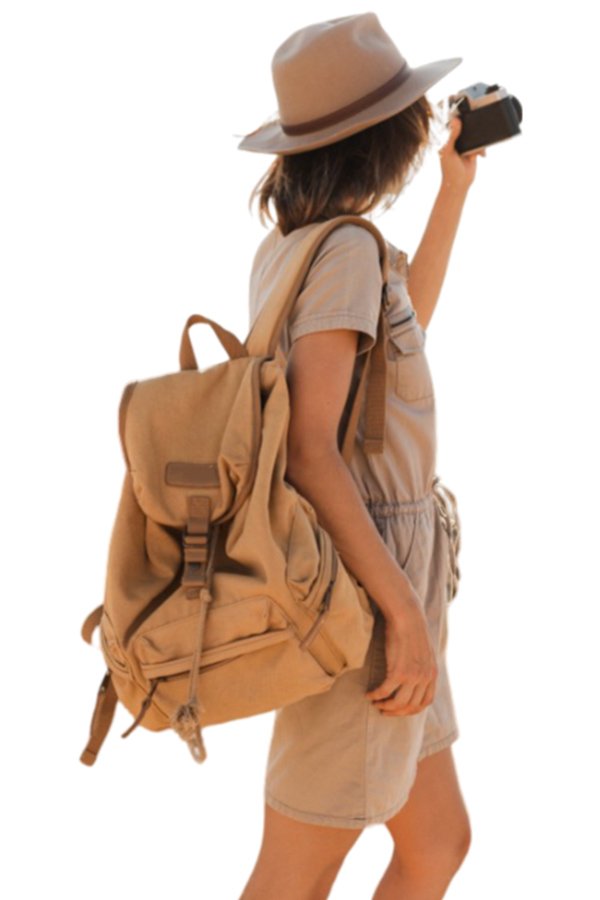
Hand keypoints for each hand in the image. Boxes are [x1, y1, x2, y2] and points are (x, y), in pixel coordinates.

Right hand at [365, 594, 437, 715]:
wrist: (407, 616)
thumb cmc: (412, 629)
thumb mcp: (424, 651)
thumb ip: (422, 666)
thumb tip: (415, 674)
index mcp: (432, 674)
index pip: (425, 702)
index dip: (411, 710)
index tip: (399, 709)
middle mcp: (425, 678)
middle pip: (411, 706)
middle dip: (396, 712)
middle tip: (384, 710)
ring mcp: (412, 676)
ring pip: (398, 703)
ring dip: (385, 706)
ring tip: (376, 703)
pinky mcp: (398, 671)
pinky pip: (385, 691)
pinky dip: (375, 695)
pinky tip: (368, 694)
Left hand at [438, 115, 485, 194]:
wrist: (459, 184)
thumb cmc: (450, 169)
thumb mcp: (448, 151)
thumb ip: (452, 135)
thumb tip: (456, 120)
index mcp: (446, 139)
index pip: (452, 123)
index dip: (457, 115)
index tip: (464, 105)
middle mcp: (455, 140)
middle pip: (465, 127)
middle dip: (471, 126)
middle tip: (477, 118)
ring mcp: (465, 145)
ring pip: (474, 135)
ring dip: (478, 138)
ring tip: (474, 149)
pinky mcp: (473, 151)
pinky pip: (480, 144)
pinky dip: (482, 148)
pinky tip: (481, 155)